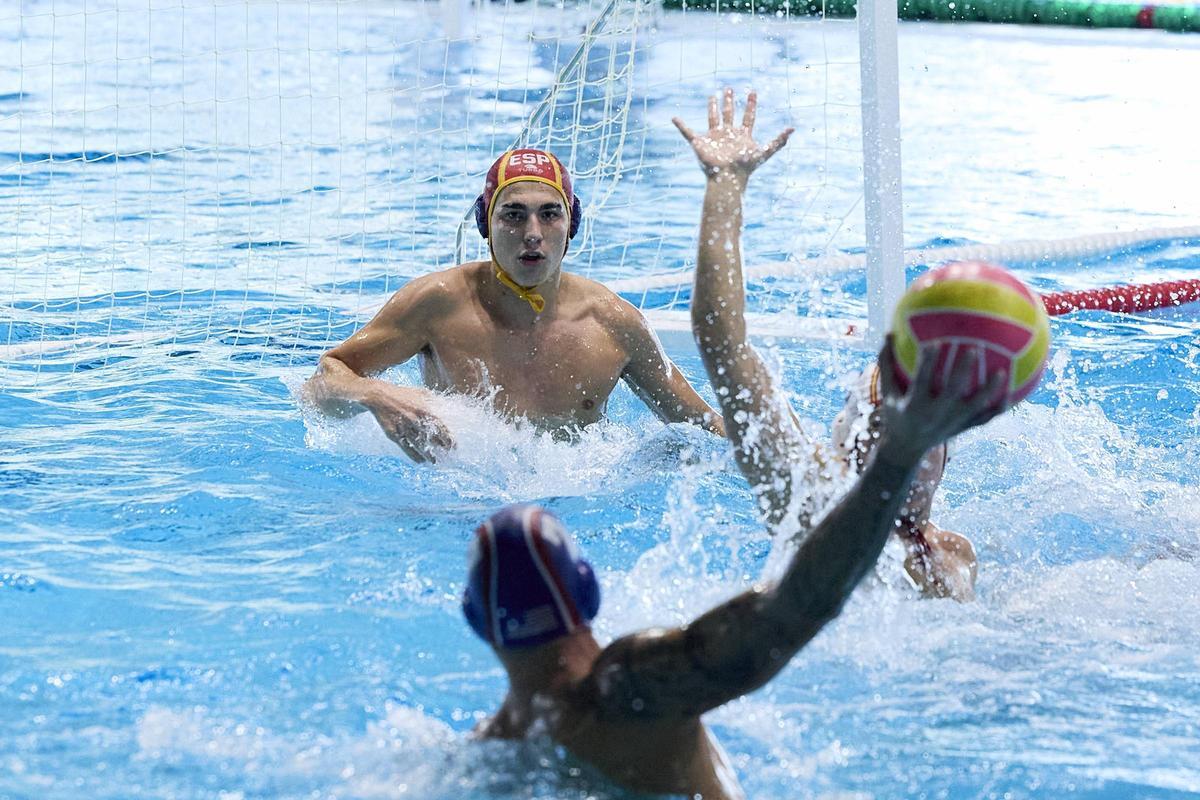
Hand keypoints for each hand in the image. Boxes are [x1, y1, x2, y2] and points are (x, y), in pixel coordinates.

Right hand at [368, 392, 453, 463]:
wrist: (379, 397)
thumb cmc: (403, 394)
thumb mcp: (421, 392)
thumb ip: (435, 401)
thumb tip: (448, 407)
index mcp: (424, 409)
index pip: (441, 428)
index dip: (448, 439)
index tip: (453, 446)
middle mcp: (415, 420)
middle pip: (431, 438)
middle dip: (440, 447)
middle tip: (447, 454)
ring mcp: (404, 428)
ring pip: (419, 445)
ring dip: (428, 455)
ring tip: (434, 461)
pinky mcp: (394, 434)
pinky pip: (406, 448)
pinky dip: (414, 456)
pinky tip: (420, 460)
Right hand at [672, 88, 793, 182]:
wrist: (727, 178)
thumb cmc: (744, 167)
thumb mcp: (765, 153)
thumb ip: (778, 141)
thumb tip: (793, 129)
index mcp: (742, 135)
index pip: (748, 117)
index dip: (751, 105)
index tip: (753, 92)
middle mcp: (728, 134)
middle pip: (729, 114)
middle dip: (729, 101)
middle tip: (729, 89)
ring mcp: (714, 138)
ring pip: (713, 118)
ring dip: (712, 107)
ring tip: (711, 96)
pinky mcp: (700, 143)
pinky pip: (687, 132)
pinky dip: (680, 125)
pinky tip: (674, 118)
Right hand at [874, 336, 1006, 462]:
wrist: (907, 448)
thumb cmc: (896, 413)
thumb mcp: (887, 393)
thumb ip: (887, 365)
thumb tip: (888, 333)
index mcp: (915, 404)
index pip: (921, 381)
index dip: (927, 363)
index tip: (933, 343)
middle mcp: (935, 414)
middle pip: (952, 392)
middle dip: (963, 371)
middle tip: (973, 349)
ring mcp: (953, 423)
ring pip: (975, 406)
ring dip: (989, 389)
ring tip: (1002, 371)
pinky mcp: (964, 428)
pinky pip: (985, 418)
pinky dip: (999, 408)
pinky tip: (1012, 393)